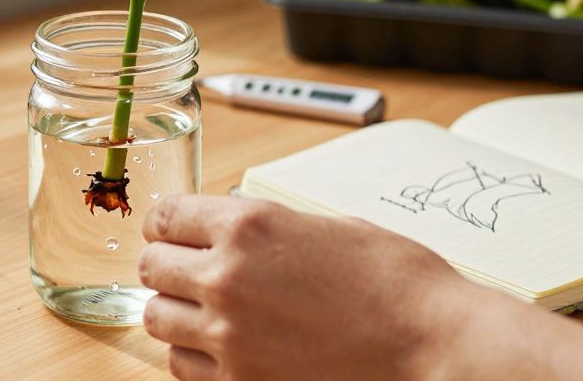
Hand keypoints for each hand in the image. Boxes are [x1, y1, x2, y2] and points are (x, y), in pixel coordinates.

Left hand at [138, 195, 582, 380]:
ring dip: (175, 310)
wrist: (431, 342)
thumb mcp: (325, 225)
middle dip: (167, 263)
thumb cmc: (396, 281)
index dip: (166, 222)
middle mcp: (226, 276)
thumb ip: (265, 227)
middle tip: (185, 267)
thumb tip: (233, 229)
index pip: (164, 216)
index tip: (170, 229)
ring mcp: (229, 334)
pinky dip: (192, 355)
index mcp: (247, 225)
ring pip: (157, 317)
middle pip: (151, 266)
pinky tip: (219, 346)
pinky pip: (182, 366)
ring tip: (202, 309)